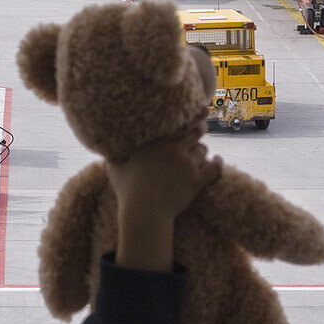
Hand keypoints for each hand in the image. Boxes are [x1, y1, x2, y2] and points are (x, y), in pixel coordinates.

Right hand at [107, 114, 221, 271]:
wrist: (144, 212)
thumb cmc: (127, 192)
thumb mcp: (115, 169)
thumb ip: (112, 157)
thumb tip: (105, 153)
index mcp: (156, 143)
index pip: (179, 124)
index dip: (190, 117)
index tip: (197, 111)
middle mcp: (174, 150)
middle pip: (195, 133)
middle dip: (200, 129)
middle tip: (202, 128)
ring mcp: (187, 165)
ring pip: (203, 151)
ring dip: (202, 152)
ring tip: (200, 154)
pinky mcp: (197, 181)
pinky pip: (214, 168)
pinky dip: (218, 163)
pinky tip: (218, 161)